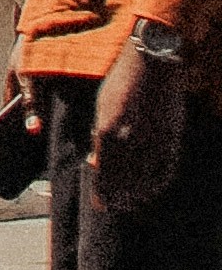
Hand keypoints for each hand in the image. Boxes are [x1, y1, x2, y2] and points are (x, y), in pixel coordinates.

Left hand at [89, 42, 186, 214]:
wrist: (152, 64)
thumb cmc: (122, 82)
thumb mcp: (102, 107)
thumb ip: (100, 136)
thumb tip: (96, 163)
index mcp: (108, 131)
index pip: (104, 176)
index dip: (102, 195)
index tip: (100, 206)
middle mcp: (131, 141)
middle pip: (123, 184)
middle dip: (116, 199)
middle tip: (111, 206)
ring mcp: (154, 142)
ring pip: (144, 183)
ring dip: (135, 196)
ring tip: (127, 203)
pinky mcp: (172, 141)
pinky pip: (164, 173)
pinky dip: (156, 186)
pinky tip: (149, 191)